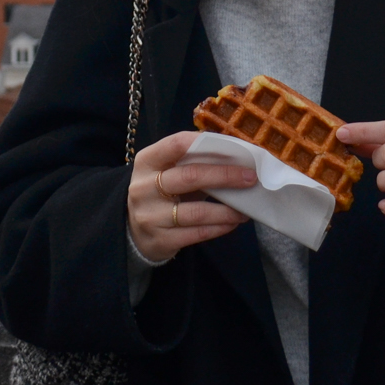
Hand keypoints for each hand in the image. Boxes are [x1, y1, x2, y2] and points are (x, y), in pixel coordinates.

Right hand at [127, 130, 255, 262]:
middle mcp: (144, 187)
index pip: (176, 144)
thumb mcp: (165, 172)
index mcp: (147, 162)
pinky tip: (232, 223)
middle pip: (190, 177)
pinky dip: (219, 227)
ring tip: (245, 209)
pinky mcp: (160, 240)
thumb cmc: (160, 193)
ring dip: (227, 210)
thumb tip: (237, 157)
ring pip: (197, 211)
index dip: (206, 143)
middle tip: (250, 178)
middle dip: (225, 176)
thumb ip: (191, 163)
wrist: (133, 232)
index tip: (234, 148)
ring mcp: (150, 216)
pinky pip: (197, 233)